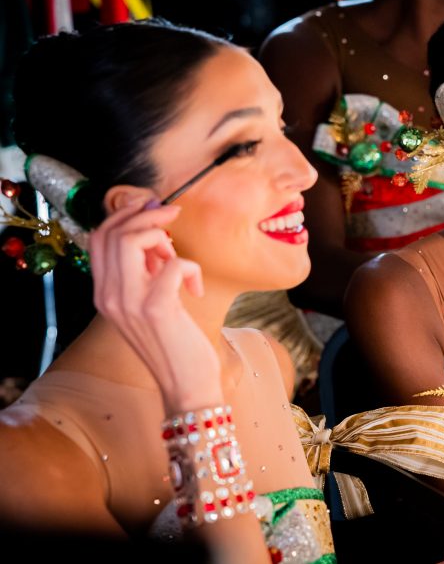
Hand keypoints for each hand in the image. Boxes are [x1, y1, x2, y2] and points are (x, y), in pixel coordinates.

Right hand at [89, 199, 221, 412]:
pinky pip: (174, 264)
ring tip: (177, 257)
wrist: (185, 385)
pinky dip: (191, 268)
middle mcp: (108, 296)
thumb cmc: (174, 342)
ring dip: (161, 234)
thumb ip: (145, 270)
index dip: (123, 214)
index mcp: (104, 293)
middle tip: (172, 217)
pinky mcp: (157, 309)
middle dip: (145, 215)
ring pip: (130, 240)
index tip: (150, 207)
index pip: (98, 237)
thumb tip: (155, 232)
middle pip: (111, 232)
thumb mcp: (150, 301)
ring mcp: (129, 303)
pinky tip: (196, 289)